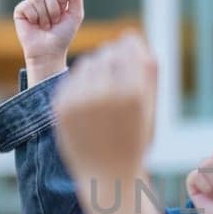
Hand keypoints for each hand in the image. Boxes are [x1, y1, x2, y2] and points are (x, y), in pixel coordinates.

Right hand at [13, 0, 83, 81]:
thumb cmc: (63, 34)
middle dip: (54, 8)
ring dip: (45, 15)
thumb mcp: (76, 14)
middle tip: (55, 21)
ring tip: (45, 25)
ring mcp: (31, 3)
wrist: (49, 51)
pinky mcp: (21, 10)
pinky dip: (34, 17)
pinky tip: (34, 25)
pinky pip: (28, 5)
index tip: (64, 8)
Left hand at [54, 31, 157, 184]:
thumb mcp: (151, 109)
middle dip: (112, 58)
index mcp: (134, 94)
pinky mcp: (61, 108)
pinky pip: (70, 80)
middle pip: (107, 53)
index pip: (128, 48)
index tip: (129, 52)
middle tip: (116, 76)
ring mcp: (81, 101)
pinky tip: (89, 102)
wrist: (107, 176)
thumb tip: (132, 36)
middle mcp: (107, 95)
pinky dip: (80, 85)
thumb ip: (147, 72)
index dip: (129, 46)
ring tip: (103, 91)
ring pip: (87, 64)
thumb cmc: (135, 140)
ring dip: (96, 69)